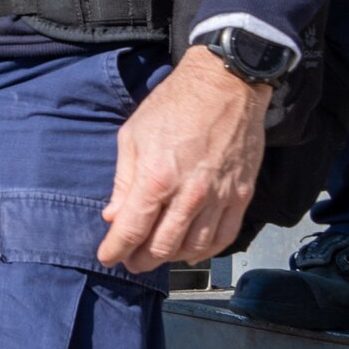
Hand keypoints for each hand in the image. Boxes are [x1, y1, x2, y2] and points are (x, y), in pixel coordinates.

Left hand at [98, 46, 270, 272]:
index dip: (116, 249)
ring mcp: (219, 197)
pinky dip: (206, 251)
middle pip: (162, 245)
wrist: (224, 87)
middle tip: (130, 261)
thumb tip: (113, 215)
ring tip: (157, 256)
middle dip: (141, 259)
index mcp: (157, 177)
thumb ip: (123, 181)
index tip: (107, 257)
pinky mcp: (242, 195)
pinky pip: (225, 237)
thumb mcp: (133, 136)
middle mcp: (190, 194)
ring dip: (172, 258)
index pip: (132, 228)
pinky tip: (192, 251)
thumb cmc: (173, 106)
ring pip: (194, 247)